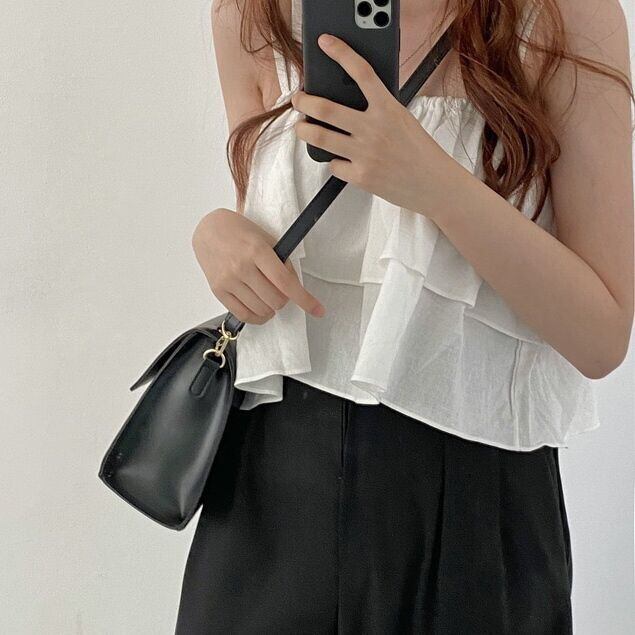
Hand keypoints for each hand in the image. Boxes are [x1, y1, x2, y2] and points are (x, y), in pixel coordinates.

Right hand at [192, 208, 325, 324]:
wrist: (209, 230)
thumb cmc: (240, 232)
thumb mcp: (266, 239)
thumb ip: (282, 263)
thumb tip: (294, 287)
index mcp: (257, 250)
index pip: (285, 282)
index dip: (304, 299)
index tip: (318, 310)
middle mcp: (242, 266)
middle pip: (275, 300)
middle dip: (284, 300)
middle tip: (281, 292)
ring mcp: (228, 280)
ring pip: (261, 310)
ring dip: (272, 309)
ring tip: (269, 298)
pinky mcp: (218, 291)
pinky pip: (243, 315)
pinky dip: (257, 317)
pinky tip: (261, 310)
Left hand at [291, 33, 466, 219]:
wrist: (433, 184)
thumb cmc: (419, 152)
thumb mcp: (403, 120)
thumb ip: (378, 109)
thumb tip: (347, 103)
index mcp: (387, 108)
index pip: (361, 72)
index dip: (340, 53)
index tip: (325, 43)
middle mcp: (373, 129)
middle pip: (325, 108)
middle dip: (303, 102)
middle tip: (298, 100)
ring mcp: (365, 154)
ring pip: (320, 137)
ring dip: (303, 131)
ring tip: (302, 127)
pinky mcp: (360, 176)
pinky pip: (334, 165)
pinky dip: (334, 162)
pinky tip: (340, 161)